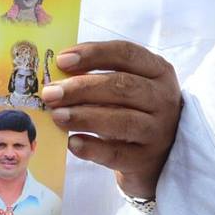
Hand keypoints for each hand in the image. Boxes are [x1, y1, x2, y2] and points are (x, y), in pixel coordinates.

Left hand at [42, 41, 180, 200]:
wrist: (157, 157)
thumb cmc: (133, 112)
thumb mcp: (126, 89)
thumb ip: (97, 78)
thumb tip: (56, 77)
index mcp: (158, 71)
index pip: (126, 54)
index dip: (93, 54)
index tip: (61, 60)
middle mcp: (163, 99)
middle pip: (122, 86)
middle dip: (82, 88)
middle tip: (51, 93)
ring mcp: (158, 131)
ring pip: (122, 120)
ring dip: (85, 117)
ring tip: (57, 116)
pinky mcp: (146, 161)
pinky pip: (116, 154)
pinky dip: (92, 148)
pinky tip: (72, 143)